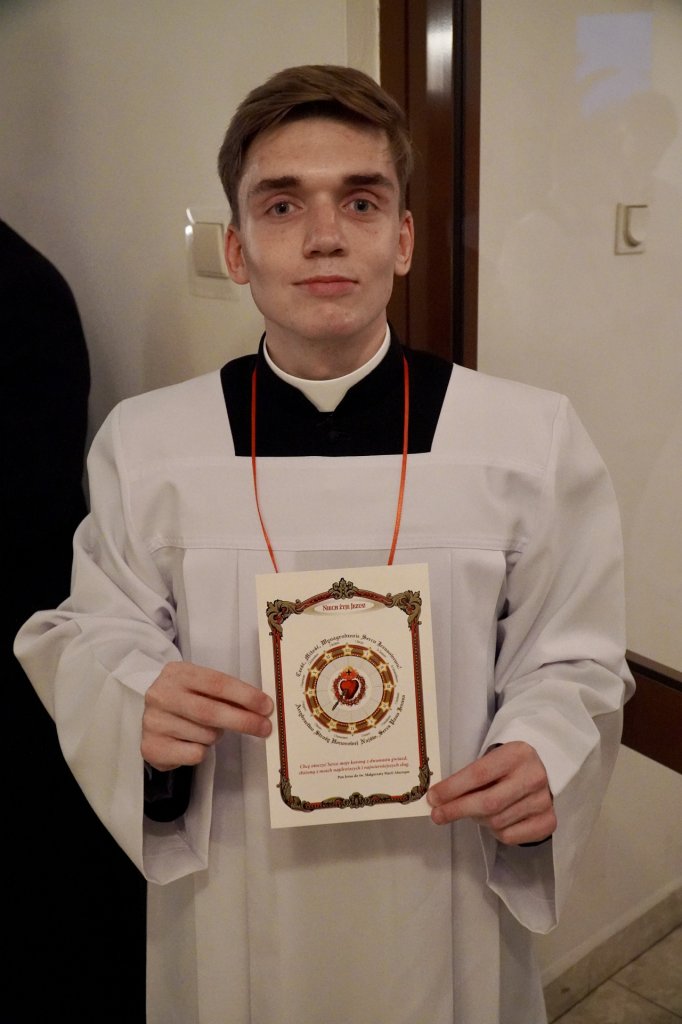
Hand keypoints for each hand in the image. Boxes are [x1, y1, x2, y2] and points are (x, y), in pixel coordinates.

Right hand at [141, 661, 273, 770]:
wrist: (152, 719)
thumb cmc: (186, 700)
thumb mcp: (202, 687)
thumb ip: (226, 694)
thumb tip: (262, 708)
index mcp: (178, 673)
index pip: (217, 683)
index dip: (245, 695)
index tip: (266, 706)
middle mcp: (161, 695)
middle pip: (210, 711)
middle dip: (243, 720)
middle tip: (264, 727)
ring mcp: (154, 721)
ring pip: (205, 735)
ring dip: (217, 736)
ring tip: (207, 730)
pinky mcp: (153, 747)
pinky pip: (194, 753)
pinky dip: (202, 751)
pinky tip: (192, 742)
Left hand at [426, 741, 555, 844]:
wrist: (547, 769)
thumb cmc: (509, 765)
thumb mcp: (493, 759)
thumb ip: (471, 776)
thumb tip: (439, 799)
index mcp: (517, 754)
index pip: (479, 774)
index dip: (453, 788)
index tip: (433, 797)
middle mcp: (533, 777)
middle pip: (488, 803)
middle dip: (457, 810)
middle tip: (437, 815)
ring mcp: (543, 801)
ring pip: (496, 822)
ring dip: (477, 819)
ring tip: (474, 810)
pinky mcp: (548, 822)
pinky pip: (509, 836)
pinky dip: (494, 832)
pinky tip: (495, 819)